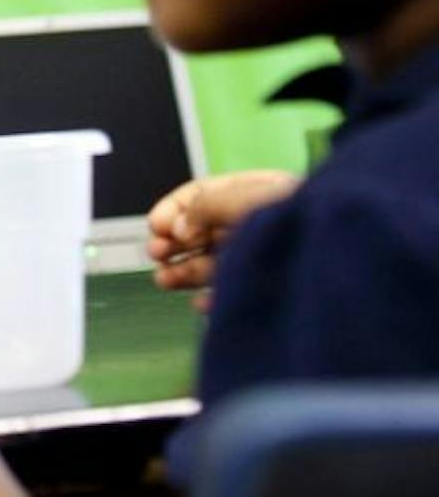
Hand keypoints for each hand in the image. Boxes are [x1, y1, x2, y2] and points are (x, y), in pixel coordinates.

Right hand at [147, 170, 298, 303]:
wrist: (341, 246)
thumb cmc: (294, 213)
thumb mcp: (238, 197)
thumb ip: (202, 209)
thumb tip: (179, 230)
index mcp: (251, 193)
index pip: (201, 197)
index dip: (174, 210)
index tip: (155, 227)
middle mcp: (256, 222)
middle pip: (204, 232)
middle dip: (175, 244)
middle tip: (155, 254)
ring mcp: (265, 253)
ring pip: (215, 263)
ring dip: (186, 272)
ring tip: (162, 280)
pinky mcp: (274, 284)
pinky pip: (238, 290)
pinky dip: (216, 297)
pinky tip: (202, 303)